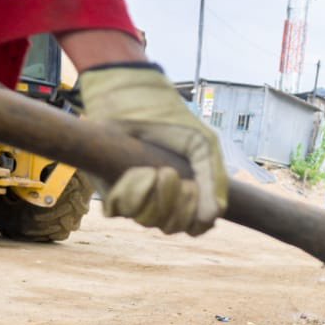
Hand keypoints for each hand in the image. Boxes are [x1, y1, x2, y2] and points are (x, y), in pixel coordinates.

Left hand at [79, 65, 227, 235]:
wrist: (133, 97)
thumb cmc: (171, 121)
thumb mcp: (202, 146)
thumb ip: (212, 180)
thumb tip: (214, 217)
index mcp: (185, 195)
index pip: (194, 227)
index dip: (195, 219)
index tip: (192, 190)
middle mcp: (159, 201)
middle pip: (170, 227)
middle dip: (173, 203)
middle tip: (169, 174)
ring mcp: (134, 198)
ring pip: (146, 221)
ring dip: (152, 194)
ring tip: (153, 169)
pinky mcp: (110, 192)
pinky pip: (121, 211)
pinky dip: (131, 191)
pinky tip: (135, 171)